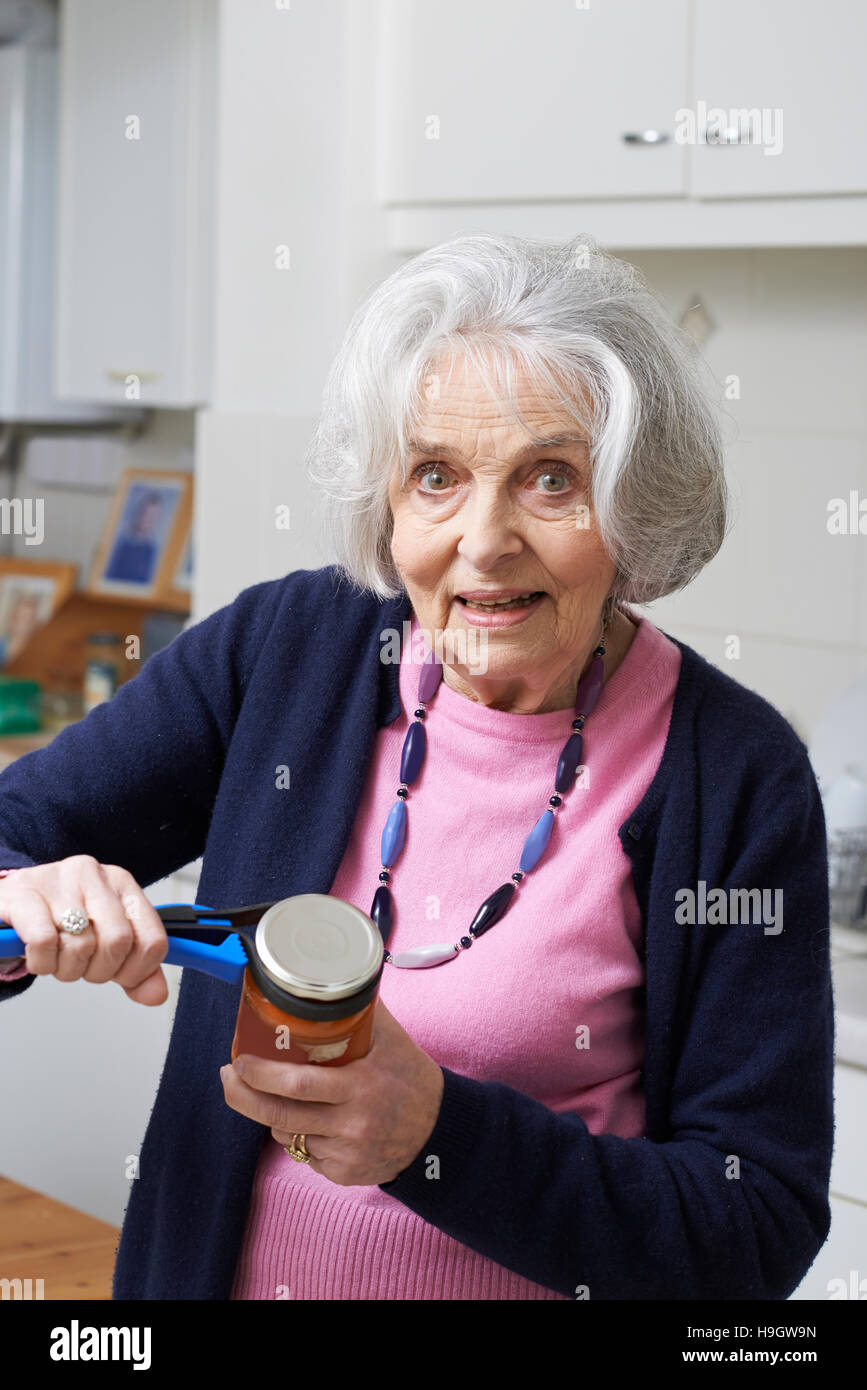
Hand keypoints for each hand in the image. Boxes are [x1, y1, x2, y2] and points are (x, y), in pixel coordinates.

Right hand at [0, 855, 168, 1004]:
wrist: (9, 904)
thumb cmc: (59, 921)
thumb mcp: (103, 941)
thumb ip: (135, 969)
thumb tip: (156, 995)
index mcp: (122, 884)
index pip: (152, 939)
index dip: (137, 971)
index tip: (118, 975)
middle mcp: (94, 875)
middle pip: (118, 943)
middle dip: (99, 971)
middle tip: (81, 967)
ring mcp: (58, 880)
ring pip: (81, 945)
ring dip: (67, 969)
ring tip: (57, 958)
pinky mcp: (23, 894)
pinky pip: (44, 941)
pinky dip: (42, 962)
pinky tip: (39, 956)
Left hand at [220, 998, 444, 1185]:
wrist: (440, 1130)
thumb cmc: (412, 1077)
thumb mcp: (392, 1039)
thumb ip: (361, 1011)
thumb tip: (333, 978)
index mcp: (359, 1088)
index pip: (297, 1084)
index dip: (261, 1074)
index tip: (239, 1059)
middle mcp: (349, 1124)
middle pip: (278, 1116)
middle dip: (242, 1096)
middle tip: (229, 1076)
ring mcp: (344, 1153)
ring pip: (287, 1135)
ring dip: (274, 1113)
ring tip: (276, 1093)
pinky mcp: (343, 1174)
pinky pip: (305, 1154)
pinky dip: (300, 1135)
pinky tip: (314, 1120)